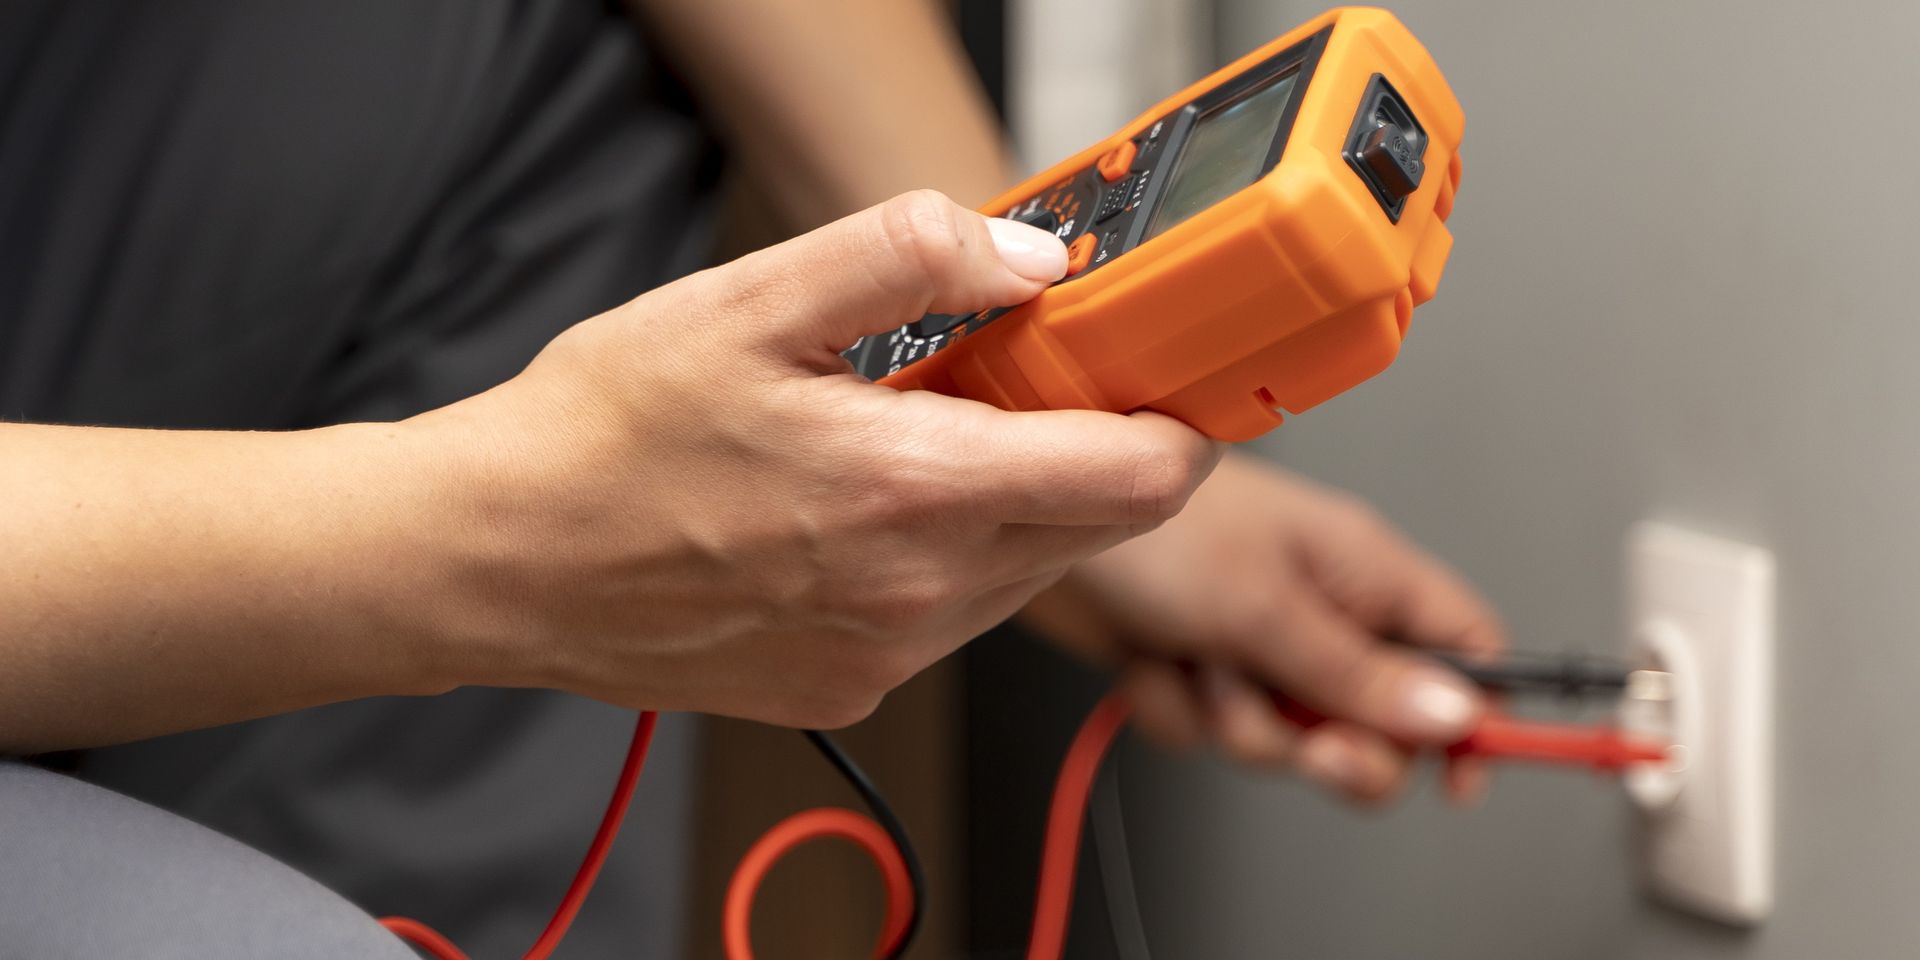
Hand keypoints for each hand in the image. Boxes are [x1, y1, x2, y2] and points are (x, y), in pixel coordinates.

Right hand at [409, 191, 1221, 727]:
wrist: (503, 558)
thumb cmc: (606, 435)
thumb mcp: (752, 300)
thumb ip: (910, 258)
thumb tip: (1029, 257)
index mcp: (912, 491)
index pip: (1136, 478)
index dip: (1175, 420)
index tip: (1161, 373)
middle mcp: (917, 594)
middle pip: (1094, 526)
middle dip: (1086, 448)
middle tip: (1014, 380)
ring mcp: (886, 654)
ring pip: (1026, 573)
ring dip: (1012, 503)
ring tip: (914, 438)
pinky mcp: (850, 685)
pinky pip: (951, 618)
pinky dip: (945, 558)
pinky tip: (860, 509)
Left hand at [1021, 453, 1503, 803]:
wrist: (1035, 511)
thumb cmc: (1158, 525)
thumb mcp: (1267, 607)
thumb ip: (1358, 674)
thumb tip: (1457, 719)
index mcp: (1365, 573)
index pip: (1465, 652)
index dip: (1473, 719)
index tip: (1457, 778)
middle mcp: (1319, 609)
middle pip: (1375, 722)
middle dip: (1329, 743)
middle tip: (1300, 734)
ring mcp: (1254, 641)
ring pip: (1279, 738)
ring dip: (1230, 716)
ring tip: (1197, 655)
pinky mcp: (1193, 663)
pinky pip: (1206, 730)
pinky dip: (1172, 706)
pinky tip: (1148, 656)